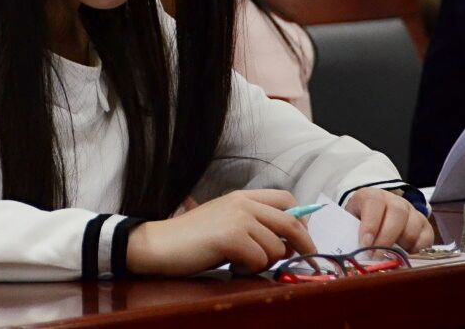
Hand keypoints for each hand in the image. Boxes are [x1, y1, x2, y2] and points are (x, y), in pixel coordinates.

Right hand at [127, 189, 315, 275]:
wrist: (161, 244)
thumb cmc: (193, 238)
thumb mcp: (226, 220)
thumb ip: (253, 222)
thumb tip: (287, 239)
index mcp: (243, 196)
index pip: (287, 199)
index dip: (301, 220)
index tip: (302, 237)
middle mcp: (243, 203)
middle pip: (290, 222)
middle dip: (303, 244)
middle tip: (303, 259)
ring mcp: (237, 219)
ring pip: (275, 247)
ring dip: (266, 261)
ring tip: (245, 262)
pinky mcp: (231, 237)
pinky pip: (259, 259)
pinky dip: (251, 268)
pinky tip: (234, 265)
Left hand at [343, 188, 433, 252]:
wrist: (376, 214)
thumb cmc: (361, 220)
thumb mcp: (351, 221)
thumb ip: (352, 232)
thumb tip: (353, 251)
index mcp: (373, 196)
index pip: (374, 203)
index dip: (370, 224)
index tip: (365, 244)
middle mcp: (395, 201)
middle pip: (397, 214)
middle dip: (386, 238)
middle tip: (377, 256)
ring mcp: (412, 212)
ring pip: (413, 226)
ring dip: (402, 245)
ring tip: (390, 257)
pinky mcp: (424, 225)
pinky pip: (426, 237)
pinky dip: (417, 250)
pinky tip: (406, 257)